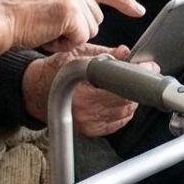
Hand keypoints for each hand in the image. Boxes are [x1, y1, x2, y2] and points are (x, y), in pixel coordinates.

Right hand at [0, 0, 143, 54]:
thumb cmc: (13, 17)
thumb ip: (66, 0)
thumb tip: (90, 17)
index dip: (122, 0)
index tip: (138, 10)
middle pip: (96, 16)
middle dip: (78, 30)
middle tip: (49, 29)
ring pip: (91, 29)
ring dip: (70, 38)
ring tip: (45, 30)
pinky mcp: (70, 11)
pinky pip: (81, 38)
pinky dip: (64, 44)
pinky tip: (46, 36)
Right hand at [22, 44, 150, 134]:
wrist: (34, 91)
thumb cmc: (52, 72)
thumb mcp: (76, 54)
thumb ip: (103, 54)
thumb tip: (125, 52)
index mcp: (83, 93)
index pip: (122, 87)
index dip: (139, 76)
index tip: (149, 67)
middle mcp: (86, 112)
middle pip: (128, 101)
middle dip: (138, 86)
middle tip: (141, 73)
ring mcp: (89, 124)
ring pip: (126, 113)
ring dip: (132, 99)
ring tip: (126, 85)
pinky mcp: (91, 131)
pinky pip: (118, 123)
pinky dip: (124, 111)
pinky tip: (119, 99)